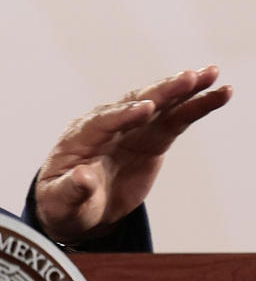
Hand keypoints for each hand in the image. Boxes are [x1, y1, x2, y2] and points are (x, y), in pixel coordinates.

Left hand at [33, 66, 231, 244]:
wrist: (78, 205)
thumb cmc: (63, 202)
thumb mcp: (60, 201)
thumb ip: (71, 189)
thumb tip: (82, 178)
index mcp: (80, 137)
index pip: (103, 122)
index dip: (124, 115)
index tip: (146, 109)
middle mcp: (108, 124)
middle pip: (135, 103)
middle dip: (160, 92)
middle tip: (187, 80)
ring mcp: (131, 128)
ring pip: (160, 105)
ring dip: (184, 90)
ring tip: (210, 75)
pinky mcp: (151, 137)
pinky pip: (175, 119)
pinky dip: (196, 107)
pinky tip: (218, 94)